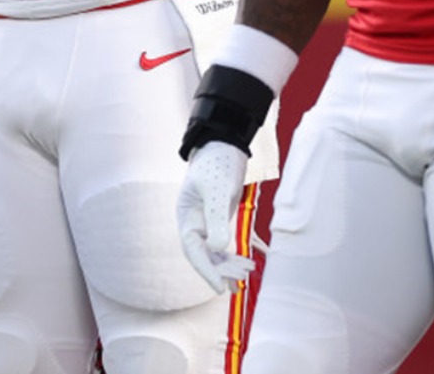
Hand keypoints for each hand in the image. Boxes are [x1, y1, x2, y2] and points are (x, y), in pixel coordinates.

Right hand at [176, 142, 252, 293]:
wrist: (224, 145)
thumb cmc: (218, 164)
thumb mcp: (218, 190)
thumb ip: (217, 217)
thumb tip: (218, 248)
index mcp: (187, 217)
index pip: (193, 250)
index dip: (206, 271)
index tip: (220, 287)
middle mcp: (193, 223)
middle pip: (203, 256)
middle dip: (221, 270)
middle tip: (243, 277)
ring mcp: (205, 223)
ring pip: (213, 254)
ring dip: (228, 266)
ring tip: (246, 275)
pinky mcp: (217, 221)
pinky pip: (221, 246)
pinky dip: (231, 258)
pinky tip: (244, 267)